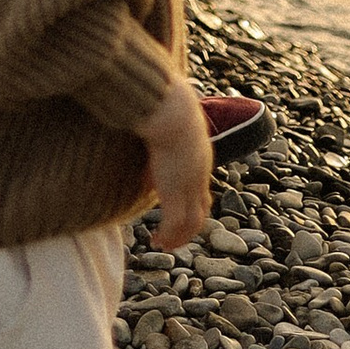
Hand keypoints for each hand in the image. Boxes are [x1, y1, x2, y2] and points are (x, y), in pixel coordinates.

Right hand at [138, 76, 212, 252]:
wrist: (171, 111)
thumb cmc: (164, 104)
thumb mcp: (165, 117)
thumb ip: (160, 125)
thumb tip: (147, 121)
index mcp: (198, 157)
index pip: (199, 186)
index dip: (190, 200)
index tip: (174, 208)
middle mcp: (199, 174)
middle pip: (202, 208)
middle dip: (189, 225)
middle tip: (174, 236)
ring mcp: (189, 185)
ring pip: (192, 221)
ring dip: (179, 236)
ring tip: (165, 244)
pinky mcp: (175, 194)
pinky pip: (174, 224)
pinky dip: (168, 236)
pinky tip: (157, 242)